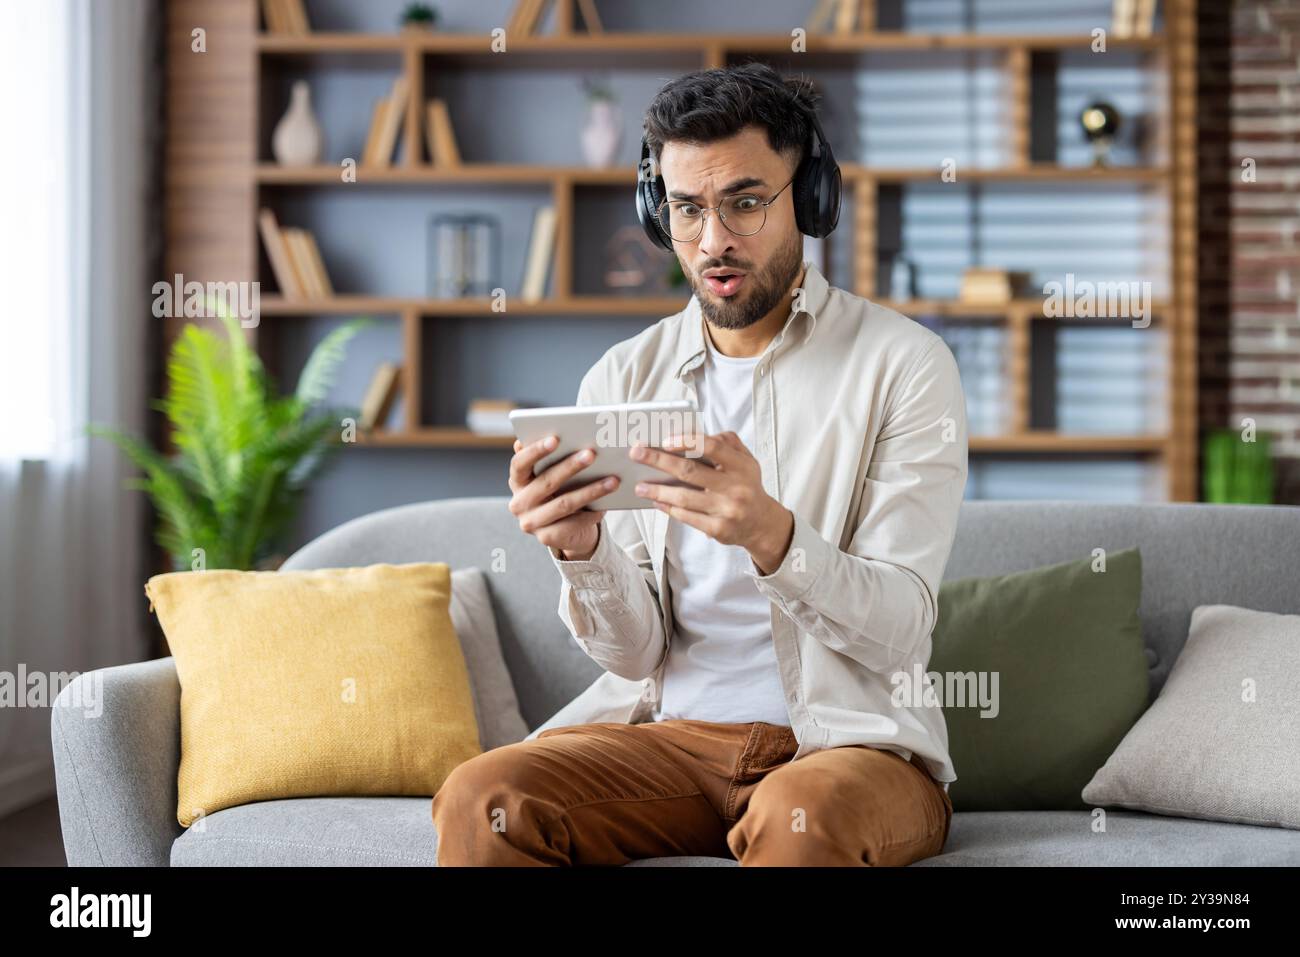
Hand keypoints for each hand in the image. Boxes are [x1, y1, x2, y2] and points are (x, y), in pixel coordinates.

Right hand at [508, 435, 616, 556]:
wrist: (566, 531)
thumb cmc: (560, 492)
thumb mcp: (553, 474)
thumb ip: (552, 457)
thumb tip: (558, 432)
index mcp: (517, 481)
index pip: (519, 464)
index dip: (535, 451)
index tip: (556, 438)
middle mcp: (518, 503)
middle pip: (546, 482)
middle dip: (570, 467)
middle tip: (592, 454)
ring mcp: (531, 523)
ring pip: (564, 504)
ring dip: (590, 490)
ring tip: (612, 480)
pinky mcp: (546, 538)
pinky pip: (573, 523)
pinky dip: (591, 513)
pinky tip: (607, 504)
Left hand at [629, 430, 793, 574]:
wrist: (762, 524)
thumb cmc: (746, 485)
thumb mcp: (746, 460)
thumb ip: (727, 442)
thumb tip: (693, 434)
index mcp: (742, 466)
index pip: (712, 446)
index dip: (687, 441)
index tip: (664, 441)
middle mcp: (736, 488)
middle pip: (690, 471)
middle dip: (658, 461)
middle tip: (636, 454)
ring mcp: (726, 510)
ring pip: (683, 497)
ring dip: (657, 490)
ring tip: (639, 485)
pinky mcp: (718, 529)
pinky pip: (686, 517)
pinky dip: (668, 508)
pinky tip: (655, 501)